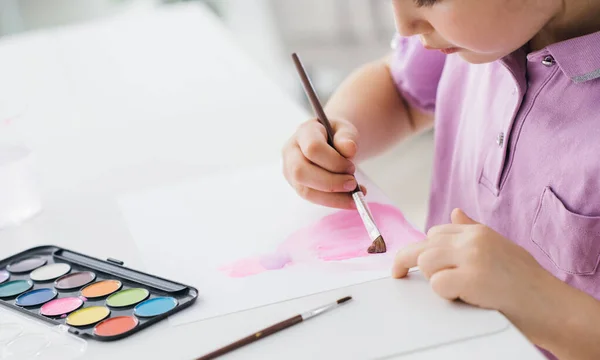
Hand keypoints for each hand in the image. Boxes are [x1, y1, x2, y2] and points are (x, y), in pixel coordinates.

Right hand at [282, 118, 365, 208]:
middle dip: (330, 182)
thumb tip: (349, 149)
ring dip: (333, 197)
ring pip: (305, 190)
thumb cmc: (337, 136)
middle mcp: (291, 152)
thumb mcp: (346, 130)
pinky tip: (348, 200)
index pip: (312, 148)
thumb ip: (347, 137)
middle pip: (301, 172)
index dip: (334, 161)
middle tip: (352, 185)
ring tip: (354, 196)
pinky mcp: (297, 185)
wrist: (331, 142)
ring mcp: (291, 171)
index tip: (352, 167)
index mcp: (304, 132)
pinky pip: (312, 198)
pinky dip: (332, 202)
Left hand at [392, 208, 556, 340]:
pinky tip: (463, 296)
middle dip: (408, 260)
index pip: (435, 233)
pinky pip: (436, 284)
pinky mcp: (471, 278)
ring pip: (425, 261)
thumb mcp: (499, 247)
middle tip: (397, 273)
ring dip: (432, 278)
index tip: (419, 263)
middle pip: (424, 245)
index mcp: (478, 232)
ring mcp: (472, 257)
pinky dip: (444, 294)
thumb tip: (455, 212)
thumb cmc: (525, 281)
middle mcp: (473, 240)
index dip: (425, 249)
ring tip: (454, 288)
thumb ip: (472, 231)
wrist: (550, 304)